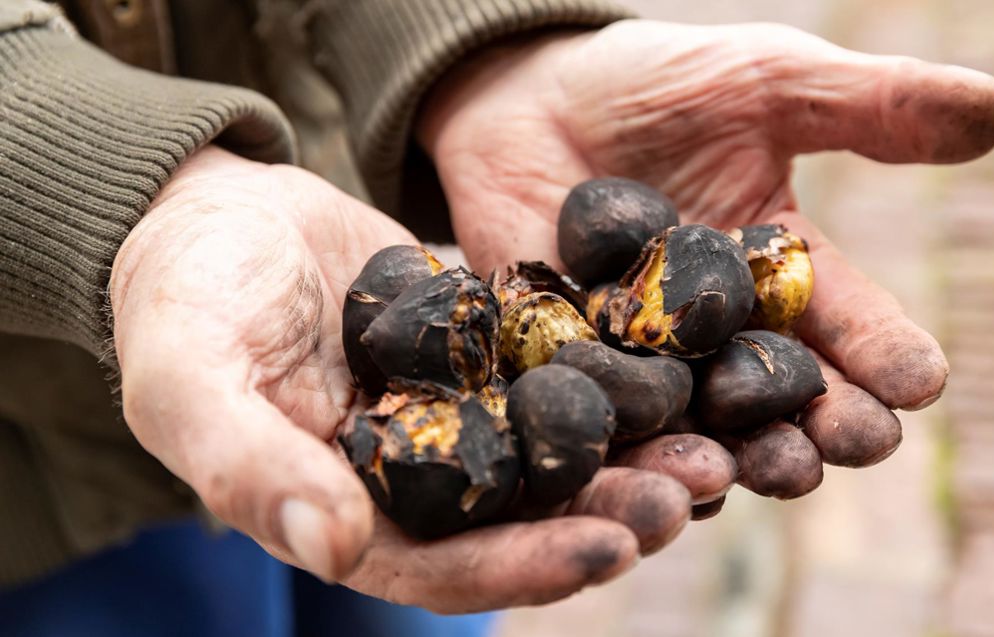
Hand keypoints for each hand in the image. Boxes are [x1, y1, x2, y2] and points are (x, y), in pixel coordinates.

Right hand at [110, 146, 696, 612]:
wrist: (219, 212)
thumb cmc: (185, 300)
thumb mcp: (192, 380)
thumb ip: (251, 467)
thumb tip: (332, 550)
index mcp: (351, 515)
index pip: (447, 568)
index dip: (528, 565)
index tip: (613, 546)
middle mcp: (418, 479)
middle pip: (525, 515)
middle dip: (611, 513)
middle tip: (694, 490)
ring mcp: (459, 415)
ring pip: (560, 453)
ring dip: (635, 456)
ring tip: (712, 444)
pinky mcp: (488, 354)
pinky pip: (561, 375)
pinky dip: (618, 381)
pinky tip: (680, 370)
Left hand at [419, 20, 993, 471]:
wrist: (533, 99)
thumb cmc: (656, 85)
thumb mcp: (767, 83)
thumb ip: (866, 106)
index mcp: (787, 278)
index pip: (851, 327)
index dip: (888, 356)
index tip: (918, 380)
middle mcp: (725, 337)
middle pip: (785, 399)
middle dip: (821, 426)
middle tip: (846, 444)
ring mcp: (650, 362)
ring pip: (702, 429)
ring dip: (733, 455)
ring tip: (753, 470)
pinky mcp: (574, 375)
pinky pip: (603, 426)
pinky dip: (626, 451)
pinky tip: (646, 470)